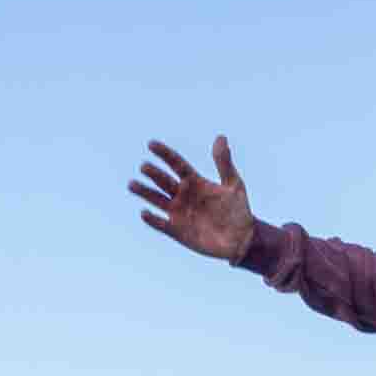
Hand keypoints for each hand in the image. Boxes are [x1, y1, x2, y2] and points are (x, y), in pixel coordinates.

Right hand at [130, 136, 256, 263]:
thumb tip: (221, 137)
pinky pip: (162, 225)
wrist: (243, 239)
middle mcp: (183, 195)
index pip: (175, 163)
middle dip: (153, 173)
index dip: (164, 154)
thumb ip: (224, 163)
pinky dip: (153, 220)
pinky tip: (145, 213)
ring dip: (144, 192)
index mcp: (194, 182)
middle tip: (145, 167)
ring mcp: (179, 213)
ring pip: (156, 199)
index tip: (151, 144)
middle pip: (163, 180)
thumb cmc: (239, 210)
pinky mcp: (178, 231)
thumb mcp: (234, 184)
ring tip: (132, 184)